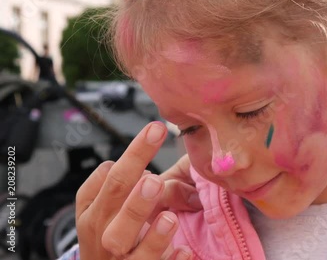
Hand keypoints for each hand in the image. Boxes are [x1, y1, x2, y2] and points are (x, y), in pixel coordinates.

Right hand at [75, 122, 192, 259]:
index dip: (134, 153)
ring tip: (169, 219)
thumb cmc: (106, 232)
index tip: (157, 129)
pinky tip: (183, 250)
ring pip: (129, 248)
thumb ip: (118, 184)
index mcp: (93, 209)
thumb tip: (145, 165)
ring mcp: (120, 258)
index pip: (110, 176)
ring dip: (151, 234)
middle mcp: (102, 232)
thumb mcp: (102, 208)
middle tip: (155, 180)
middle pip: (115, 208)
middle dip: (134, 192)